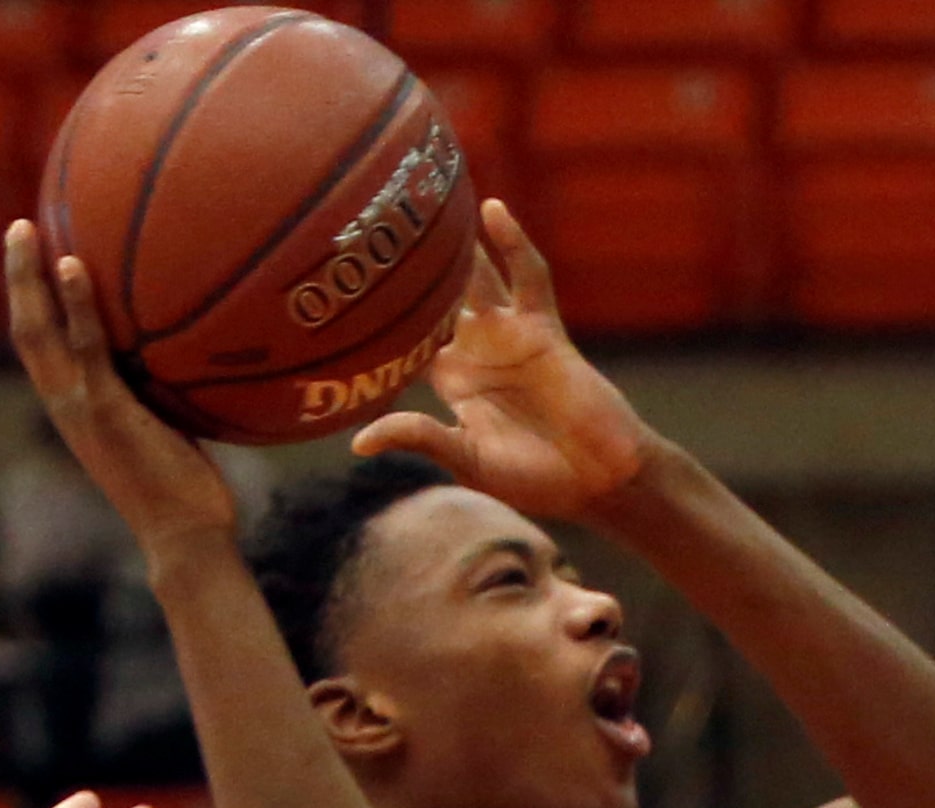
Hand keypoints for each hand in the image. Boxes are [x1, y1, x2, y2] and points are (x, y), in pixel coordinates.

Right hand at [5, 219, 236, 564]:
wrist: (186, 538)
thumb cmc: (187, 494)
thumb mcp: (166, 435)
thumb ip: (159, 398)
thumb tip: (188, 359)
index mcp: (76, 413)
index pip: (41, 352)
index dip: (31, 306)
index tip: (31, 262)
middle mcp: (67, 409)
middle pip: (25, 332)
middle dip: (16, 278)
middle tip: (18, 226)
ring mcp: (82, 410)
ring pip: (39, 333)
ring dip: (27, 278)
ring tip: (27, 228)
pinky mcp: (106, 412)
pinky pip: (86, 347)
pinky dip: (76, 305)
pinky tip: (72, 264)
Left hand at [351, 199, 657, 519]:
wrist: (597, 479)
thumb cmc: (535, 480)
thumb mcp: (467, 460)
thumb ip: (418, 438)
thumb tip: (358, 442)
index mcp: (454, 383)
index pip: (408, 341)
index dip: (379, 319)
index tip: (338, 292)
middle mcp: (478, 351)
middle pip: (436, 298)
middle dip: (408, 270)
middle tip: (370, 226)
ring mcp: (509, 334)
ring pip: (475, 277)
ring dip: (455, 243)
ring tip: (424, 200)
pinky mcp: (543, 327)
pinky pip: (528, 276)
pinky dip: (513, 243)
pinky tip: (492, 209)